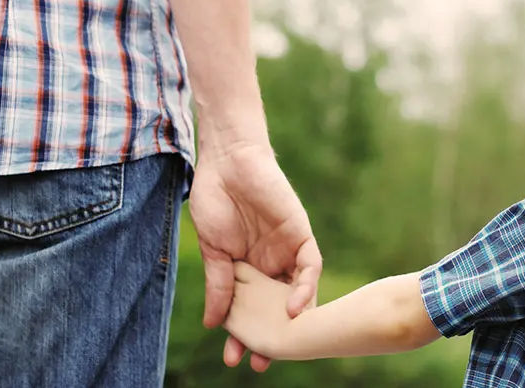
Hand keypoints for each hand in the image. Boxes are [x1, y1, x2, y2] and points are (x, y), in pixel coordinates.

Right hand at [188, 141, 321, 371]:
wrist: (227, 161)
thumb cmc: (215, 200)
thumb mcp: (214, 251)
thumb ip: (219, 286)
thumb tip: (214, 324)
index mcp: (249, 270)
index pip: (253, 309)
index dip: (246, 334)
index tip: (235, 358)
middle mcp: (272, 264)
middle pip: (278, 308)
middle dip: (272, 335)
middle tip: (262, 363)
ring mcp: (288, 250)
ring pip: (299, 292)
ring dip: (294, 319)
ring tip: (282, 344)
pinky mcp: (301, 234)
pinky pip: (310, 265)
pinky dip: (305, 287)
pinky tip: (296, 307)